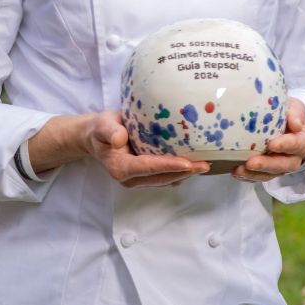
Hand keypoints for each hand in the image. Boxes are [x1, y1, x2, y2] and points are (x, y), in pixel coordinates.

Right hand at [83, 111, 208, 187]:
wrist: (99, 137)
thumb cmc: (102, 129)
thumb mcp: (102, 125)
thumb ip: (109, 131)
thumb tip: (119, 139)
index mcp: (120, 168)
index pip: (147, 168)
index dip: (167, 166)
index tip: (187, 164)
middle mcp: (131, 179)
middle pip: (161, 178)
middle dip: (184, 172)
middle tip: (205, 164)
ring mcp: (140, 180)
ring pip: (166, 180)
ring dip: (186, 174)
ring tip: (205, 165)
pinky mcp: (148, 177)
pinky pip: (167, 177)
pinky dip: (181, 172)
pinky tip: (195, 163)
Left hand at [231, 96, 304, 182]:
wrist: (279, 120)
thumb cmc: (287, 113)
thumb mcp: (294, 106)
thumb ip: (296, 112)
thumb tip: (296, 124)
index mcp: (302, 140)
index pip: (299, 145)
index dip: (286, 146)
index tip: (272, 144)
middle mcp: (294, 157)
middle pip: (285, 165)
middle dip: (267, 165)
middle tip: (251, 163)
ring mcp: (280, 166)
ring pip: (270, 174)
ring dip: (254, 174)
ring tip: (239, 170)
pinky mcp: (267, 171)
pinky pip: (259, 177)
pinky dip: (247, 176)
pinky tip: (236, 171)